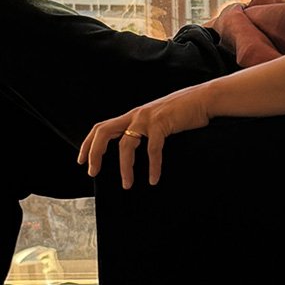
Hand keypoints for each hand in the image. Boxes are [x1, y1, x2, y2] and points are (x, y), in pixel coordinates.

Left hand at [79, 83, 215, 187]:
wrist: (203, 99)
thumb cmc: (182, 113)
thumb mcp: (157, 120)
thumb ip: (145, 131)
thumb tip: (134, 154)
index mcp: (132, 116)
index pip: (101, 127)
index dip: (88, 144)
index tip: (81, 161)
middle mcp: (136, 115)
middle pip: (104, 132)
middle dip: (94, 153)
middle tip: (92, 172)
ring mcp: (148, 118)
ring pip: (126, 145)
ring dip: (125, 168)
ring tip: (127, 185)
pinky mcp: (162, 123)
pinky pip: (153, 149)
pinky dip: (152, 166)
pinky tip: (153, 179)